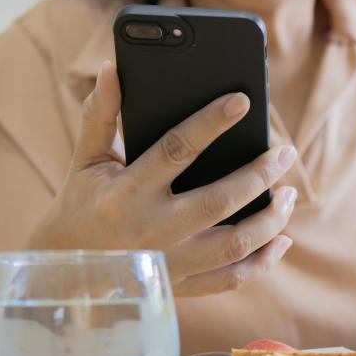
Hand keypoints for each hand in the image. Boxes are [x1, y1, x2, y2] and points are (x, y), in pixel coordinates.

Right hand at [27, 61, 297, 296]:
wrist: (64, 273)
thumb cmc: (79, 207)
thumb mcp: (85, 161)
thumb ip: (101, 116)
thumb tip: (113, 70)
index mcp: (127, 192)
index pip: (176, 150)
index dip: (210, 123)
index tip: (242, 100)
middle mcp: (151, 229)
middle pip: (219, 202)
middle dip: (259, 175)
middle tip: (285, 153)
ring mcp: (169, 263)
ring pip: (234, 245)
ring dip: (272, 220)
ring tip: (290, 194)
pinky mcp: (181, 286)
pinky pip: (231, 279)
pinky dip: (262, 262)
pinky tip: (282, 240)